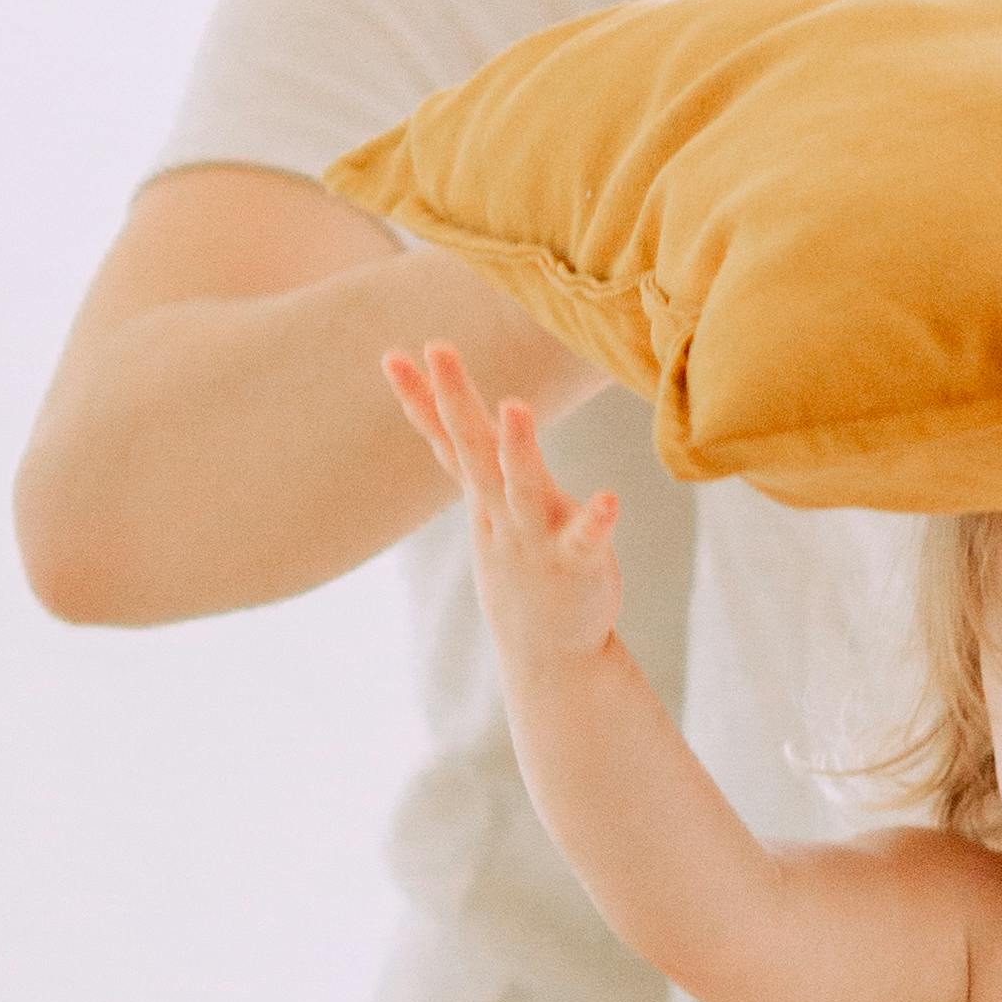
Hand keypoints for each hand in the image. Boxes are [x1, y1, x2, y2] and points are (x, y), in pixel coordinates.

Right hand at [383, 338, 620, 671]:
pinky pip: (585, 540)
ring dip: (517, 448)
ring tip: (515, 406)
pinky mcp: (577, 564)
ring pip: (522, 488)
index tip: (392, 356)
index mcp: (486, 493)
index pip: (447, 439)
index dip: (420, 399)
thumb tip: (464, 410)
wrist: (549, 652)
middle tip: (439, 349)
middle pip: (474, 448)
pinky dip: (595, 521)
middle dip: (455, 399)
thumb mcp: (493, 508)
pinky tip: (609, 499)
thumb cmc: (523, 564)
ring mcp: (536, 538)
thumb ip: (482, 461)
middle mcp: (503, 510)